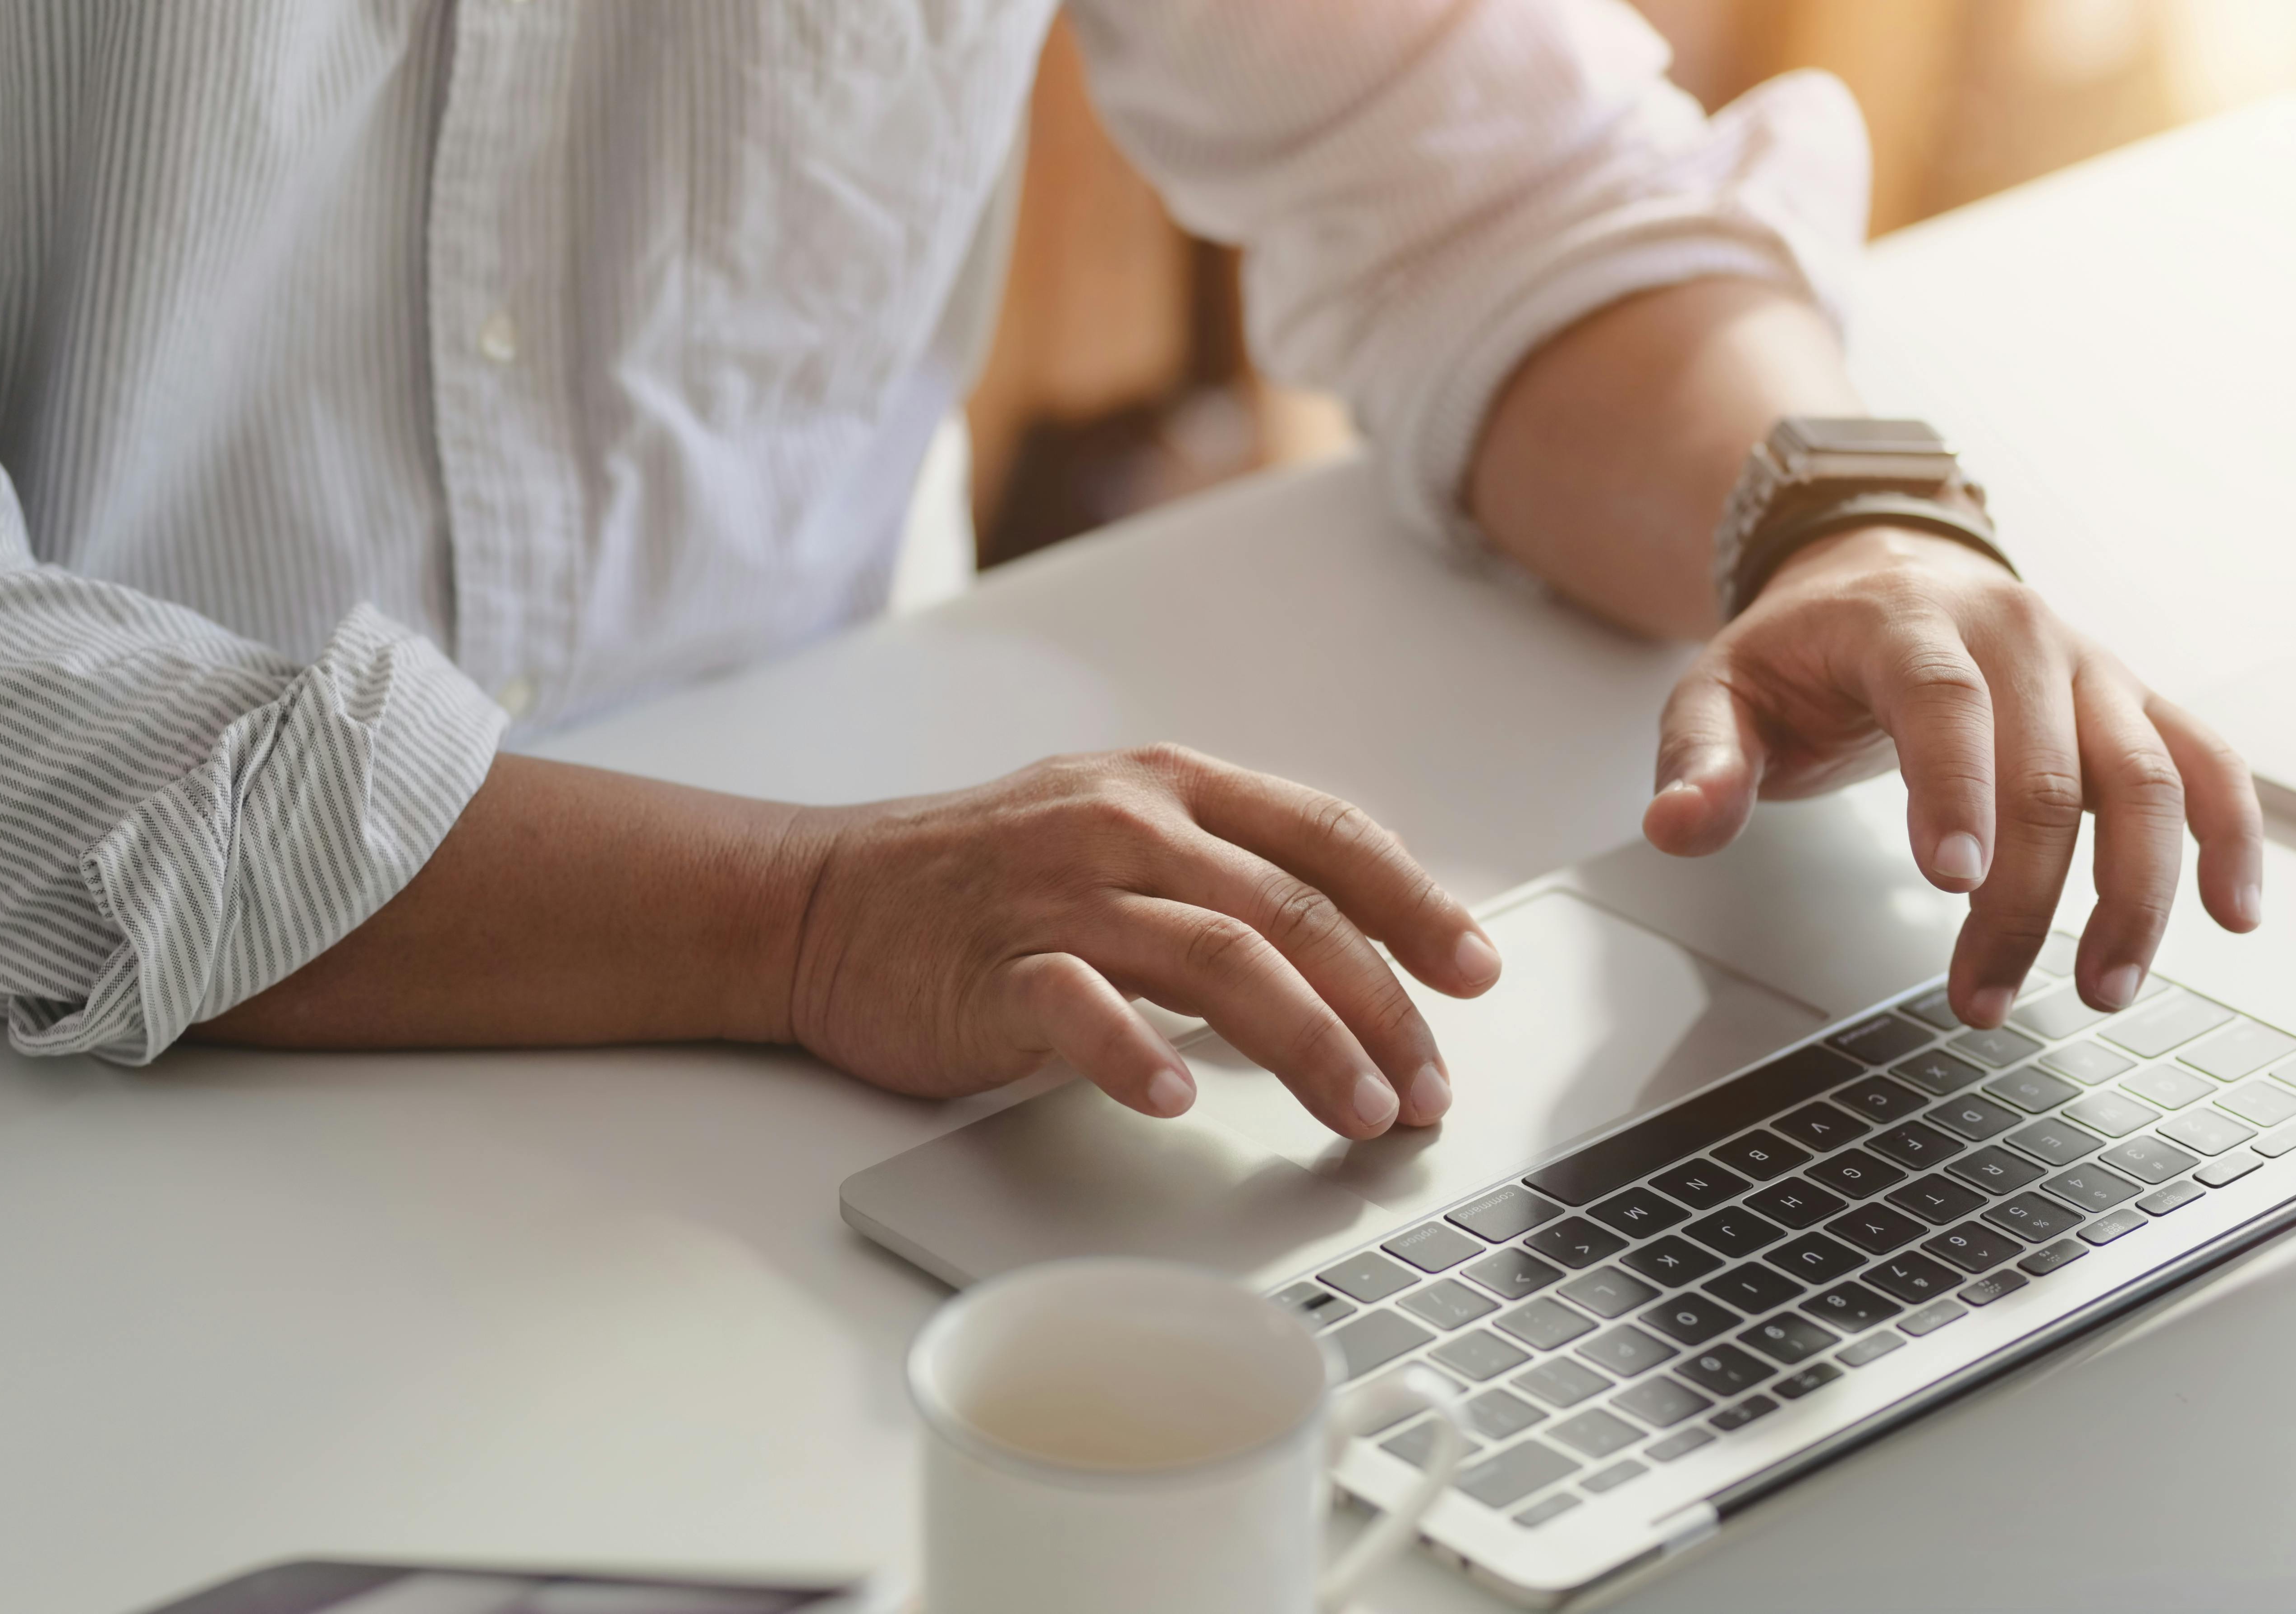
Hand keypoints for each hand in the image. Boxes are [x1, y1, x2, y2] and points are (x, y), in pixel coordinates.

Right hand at [785, 746, 1501, 1136]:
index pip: (1326, 836)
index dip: (1416, 903)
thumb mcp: (1114, 834)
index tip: (1476, 972)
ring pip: (1216, 958)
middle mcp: (1123, 826)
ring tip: (1358, 1109)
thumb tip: (1352, 950)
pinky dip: (1137, 1055)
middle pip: (1292, 913)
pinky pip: (1078, 1006)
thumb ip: (1220, 871)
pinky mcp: (990, 967)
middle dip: (1383, 1006)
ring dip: (1305, 1041)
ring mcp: (1056, 894)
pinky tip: (1181, 1100)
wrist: (818, 900)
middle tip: (1426, 1087)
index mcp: (1169, 786)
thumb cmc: (979, 880)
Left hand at [1642, 528, 2262, 1024]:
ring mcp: (2089, 666)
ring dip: (2135, 891)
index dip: (1955, 789)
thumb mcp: (1719, 690)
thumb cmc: (1804, 649)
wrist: (1880, 570)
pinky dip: (2232, 836)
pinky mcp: (2133, 700)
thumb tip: (1679, 826)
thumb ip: (1697, 759)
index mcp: (1907, 619)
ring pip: (2143, 776)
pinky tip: (2234, 914)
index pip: (1942, 701)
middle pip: (2045, 767)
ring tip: (2100, 988)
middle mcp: (2017, 631)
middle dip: (2025, 896)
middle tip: (1984, 997)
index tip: (1954, 882)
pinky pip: (2205, 762)